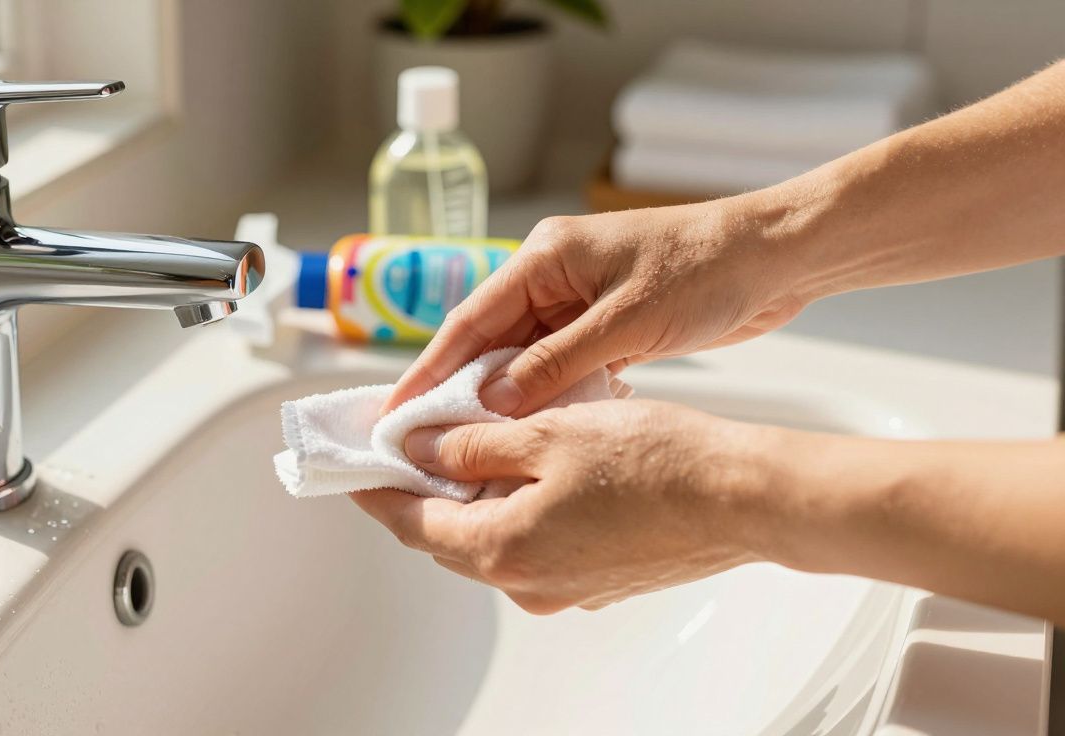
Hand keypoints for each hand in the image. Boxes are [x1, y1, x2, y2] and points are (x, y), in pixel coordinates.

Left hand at [351, 399, 773, 612]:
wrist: (741, 498)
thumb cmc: (655, 461)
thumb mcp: (548, 433)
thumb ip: (473, 444)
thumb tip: (419, 448)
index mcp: (503, 547)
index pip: (410, 523)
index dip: (375, 490)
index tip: (352, 466)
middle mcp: (527, 582)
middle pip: (446, 537)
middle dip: (419, 494)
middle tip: (404, 448)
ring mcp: (565, 587)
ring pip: (492, 541)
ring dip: (469, 500)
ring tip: (464, 447)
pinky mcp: (598, 580)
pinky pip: (534, 546)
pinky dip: (514, 511)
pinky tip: (526, 470)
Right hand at [383, 203, 807, 415]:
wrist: (775, 259)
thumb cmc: (706, 270)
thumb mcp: (626, 321)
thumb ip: (557, 362)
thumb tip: (493, 401)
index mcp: (544, 258)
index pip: (470, 320)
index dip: (430, 369)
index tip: (397, 410)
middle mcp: (552, 278)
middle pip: (489, 343)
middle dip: (461, 392)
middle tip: (425, 442)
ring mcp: (578, 302)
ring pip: (524, 360)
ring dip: (505, 401)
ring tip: (470, 448)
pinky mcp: (606, 325)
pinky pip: (560, 367)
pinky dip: (547, 398)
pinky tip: (530, 432)